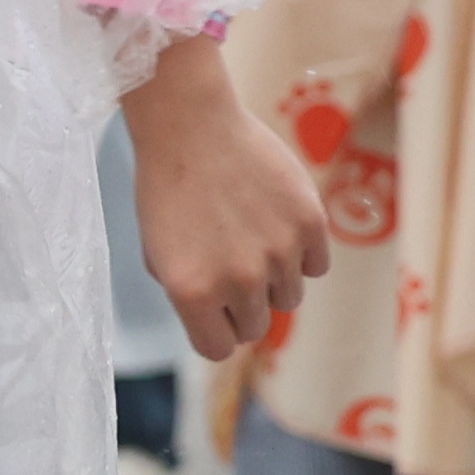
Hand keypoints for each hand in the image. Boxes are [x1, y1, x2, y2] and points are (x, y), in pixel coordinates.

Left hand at [122, 36, 330, 362]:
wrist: (190, 125)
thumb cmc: (166, 188)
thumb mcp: (157, 254)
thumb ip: (191, 296)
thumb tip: (224, 324)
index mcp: (192, 293)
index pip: (218, 348)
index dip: (215, 329)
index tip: (212, 309)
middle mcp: (238, 280)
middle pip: (255, 326)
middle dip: (243, 304)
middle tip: (229, 265)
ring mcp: (278, 253)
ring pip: (289, 296)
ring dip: (273, 278)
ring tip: (249, 237)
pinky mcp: (310, 224)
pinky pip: (316, 265)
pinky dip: (302, 252)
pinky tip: (275, 222)